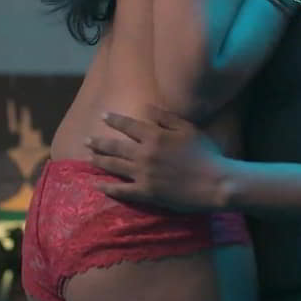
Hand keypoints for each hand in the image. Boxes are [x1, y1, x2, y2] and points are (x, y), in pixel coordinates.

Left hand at [84, 107, 229, 211]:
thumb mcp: (188, 129)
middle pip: (115, 146)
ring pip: (114, 166)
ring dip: (99, 160)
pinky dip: (108, 187)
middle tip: (86, 140)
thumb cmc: (205, 153)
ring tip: (88, 158)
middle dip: (98, 142)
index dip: (114, 120)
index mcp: (154, 136)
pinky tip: (98, 185)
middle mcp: (144, 154)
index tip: (103, 116)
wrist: (214, 182)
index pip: (128, 125)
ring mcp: (143, 174)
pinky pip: (122, 190)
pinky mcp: (146, 193)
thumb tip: (146, 108)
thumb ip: (165, 118)